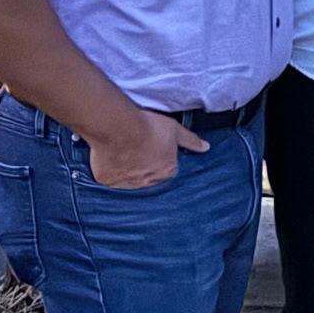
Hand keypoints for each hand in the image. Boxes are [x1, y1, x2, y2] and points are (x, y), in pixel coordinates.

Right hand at [83, 107, 208, 189]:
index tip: (154, 147)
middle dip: (146, 166)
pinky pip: (110, 179)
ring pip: (129, 180)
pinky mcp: (108, 182)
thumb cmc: (148, 127)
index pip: (168, 169)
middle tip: (138, 148)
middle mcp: (148, 182)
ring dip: (128, 170)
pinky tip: (110, 157)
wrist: (119, 128)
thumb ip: (191, 141)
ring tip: (123, 151)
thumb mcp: (175, 130)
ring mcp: (126, 184)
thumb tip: (206, 147)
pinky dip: (110, 170)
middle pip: (149, 176)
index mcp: (166, 171)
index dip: (161, 157)